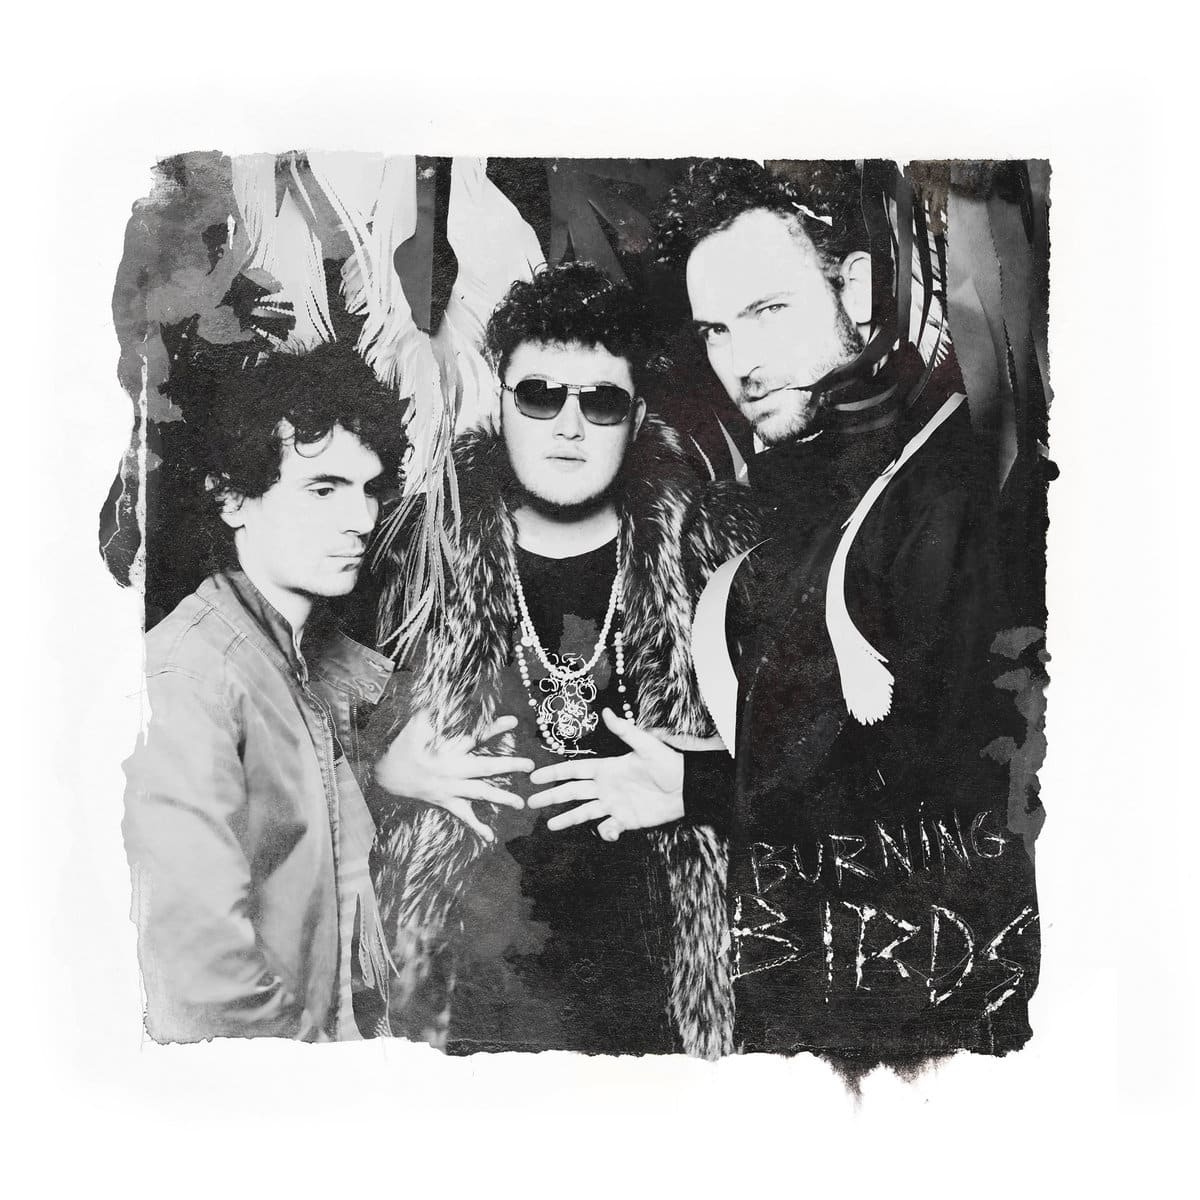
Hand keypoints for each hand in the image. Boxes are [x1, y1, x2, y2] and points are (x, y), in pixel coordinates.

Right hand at [374, 710, 533, 842]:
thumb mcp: (415, 726)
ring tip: (521, 804)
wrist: (388, 776)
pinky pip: (464, 816)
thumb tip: (437, 699)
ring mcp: (451, 788)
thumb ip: (430, 713)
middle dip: (509, 766)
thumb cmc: (403, 748)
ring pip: (480, 794)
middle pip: (485, 767)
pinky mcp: (447, 802)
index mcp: (448, 749)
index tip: (513, 721)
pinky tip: (491, 837)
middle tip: (530, 766)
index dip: (494, 728)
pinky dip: (477, 827)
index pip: (476, 735)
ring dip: (502, 798)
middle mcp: (453, 769)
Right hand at [527, 708, 684, 841]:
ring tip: (549, 826)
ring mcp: (613, 805)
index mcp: (606, 768)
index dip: (554, 773)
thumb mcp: (645, 744)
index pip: (574, 770)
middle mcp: (605, 787)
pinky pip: (609, 828)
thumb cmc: (667, 763)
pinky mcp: (625, 821)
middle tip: (531, 802)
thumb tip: (606, 711)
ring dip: (567, 819)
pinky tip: (609, 832)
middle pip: (572, 792)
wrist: (686, 787)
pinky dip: (606, 832)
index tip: (535, 777)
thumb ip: (624, 730)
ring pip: (584, 813)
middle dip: (551, 797)